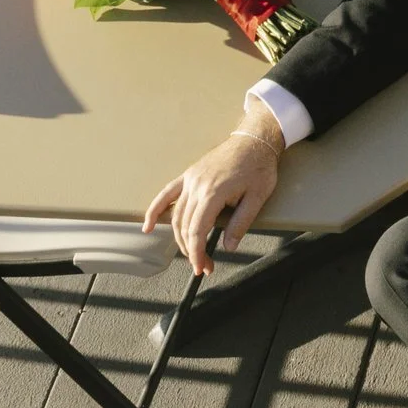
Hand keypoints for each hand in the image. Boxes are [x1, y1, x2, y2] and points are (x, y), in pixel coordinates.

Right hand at [142, 119, 283, 277]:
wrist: (255, 140)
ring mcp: (190, 179)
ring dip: (180, 237)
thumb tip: (229, 247)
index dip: (197, 253)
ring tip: (190, 253)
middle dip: (192, 250)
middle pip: (185, 226)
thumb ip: (240, 223)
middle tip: (204, 265)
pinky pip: (167, 194)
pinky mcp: (189, 175)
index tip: (201, 267)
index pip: (197, 231)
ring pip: (176, 215)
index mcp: (213, 193)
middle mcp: (197, 186)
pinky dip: (155, 210)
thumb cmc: (259, 167)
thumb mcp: (258, 197)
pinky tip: (148, 225)